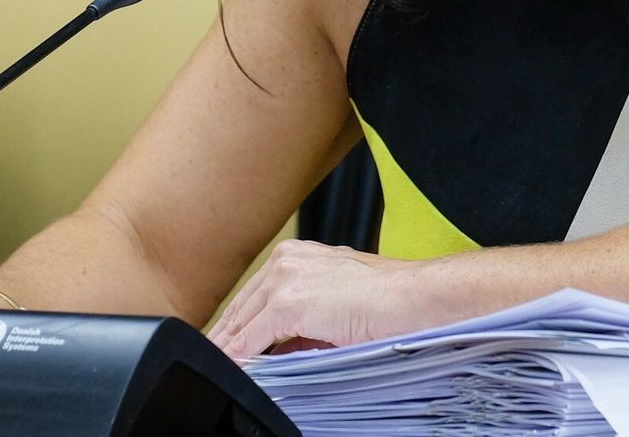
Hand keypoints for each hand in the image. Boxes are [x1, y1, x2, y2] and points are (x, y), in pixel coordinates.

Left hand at [207, 239, 434, 359]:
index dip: (236, 324)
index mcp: (299, 255)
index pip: (254, 294)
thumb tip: (279, 347)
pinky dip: (241, 359)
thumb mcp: (336, 304)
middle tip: (214, 361)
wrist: (415, 299)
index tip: (226, 344)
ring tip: (219, 371)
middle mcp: (287, 260)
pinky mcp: (289, 303)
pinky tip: (236, 372)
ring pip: (242, 323)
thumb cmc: (390, 301)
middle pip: (241, 307)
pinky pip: (251, 340)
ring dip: (230, 349)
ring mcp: (286, 279)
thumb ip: (303, 322)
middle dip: (226, 337)